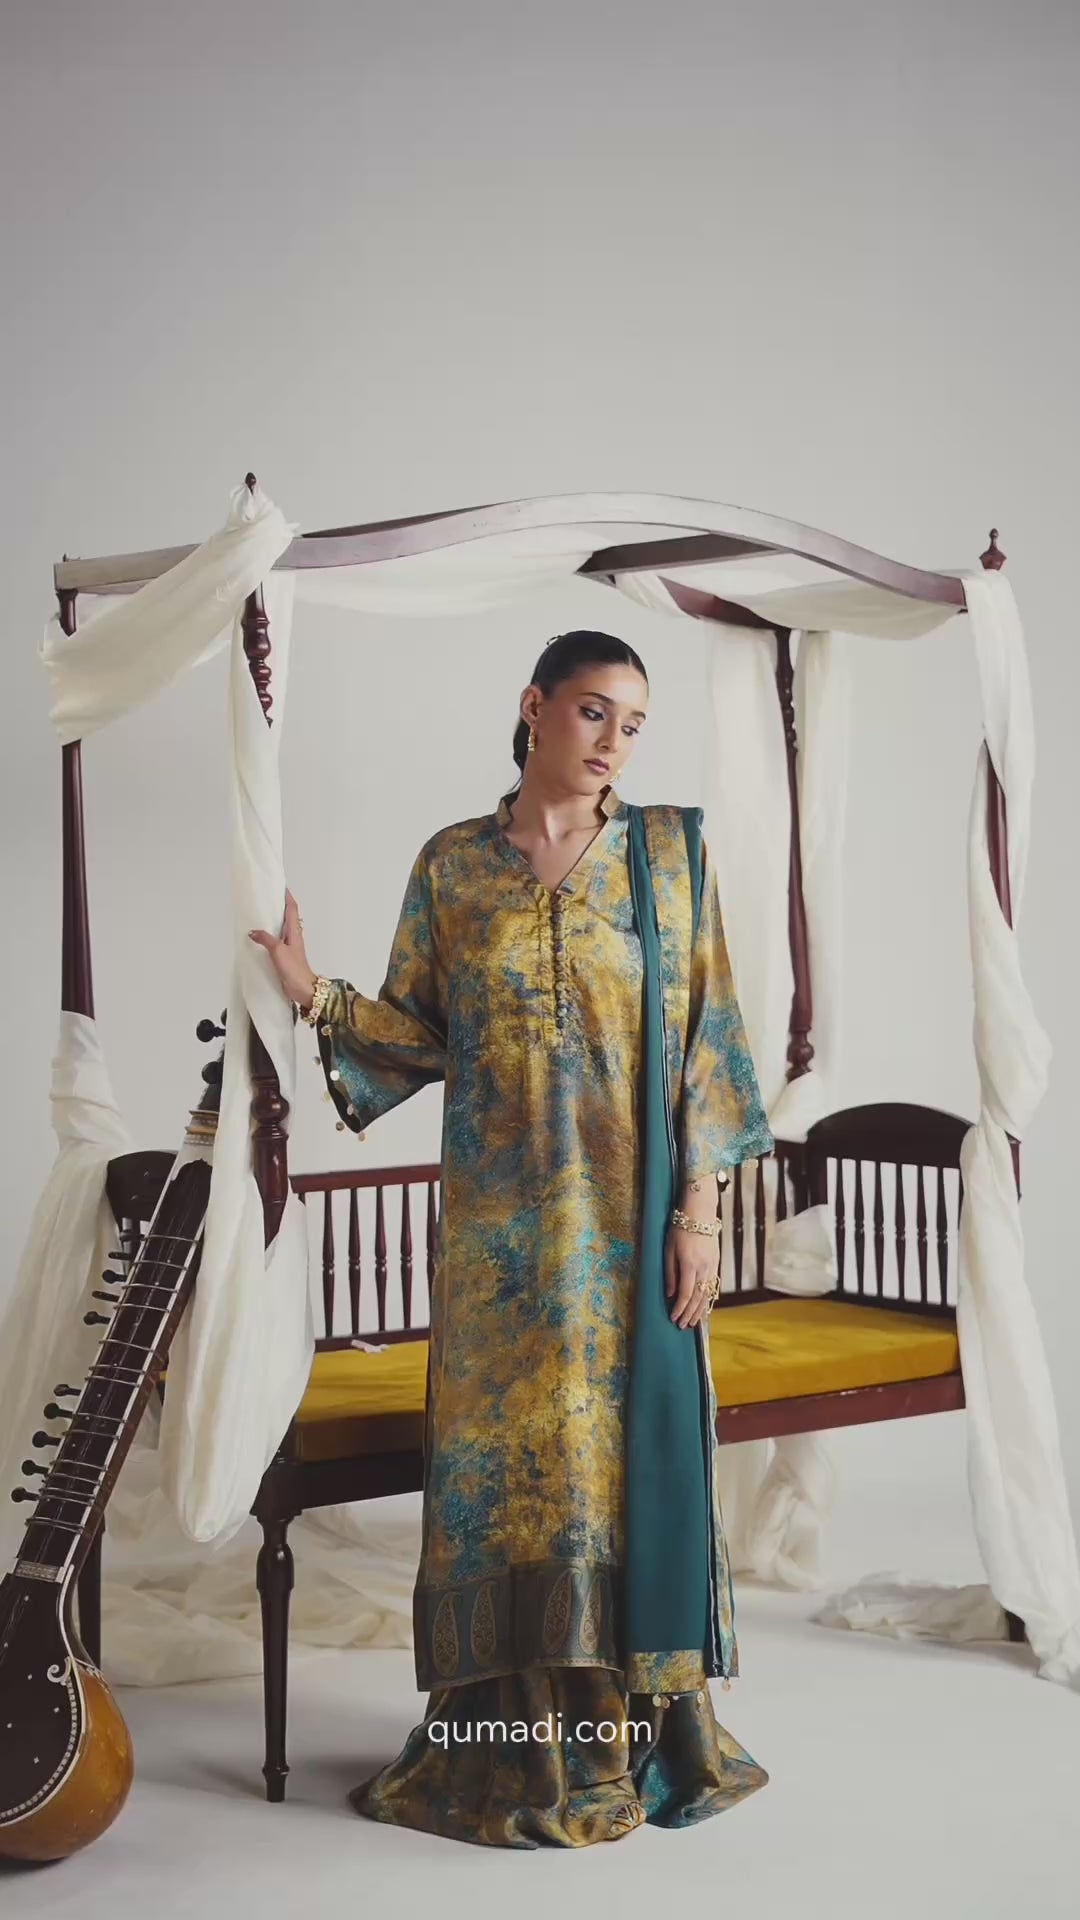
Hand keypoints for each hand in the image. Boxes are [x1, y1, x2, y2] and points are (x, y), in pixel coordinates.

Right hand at [248, 889, 316, 1008]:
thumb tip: (253, 931)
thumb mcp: (278, 951)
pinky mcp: (285, 956)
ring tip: (263, 914)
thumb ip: (265, 939)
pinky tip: (261, 938)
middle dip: (281, 906)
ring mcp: (290, 946)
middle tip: (270, 897)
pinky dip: (270, 935)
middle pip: (288, 917)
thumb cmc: (295, 970)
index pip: (292, 909)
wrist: (303, 989)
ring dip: (275, 920)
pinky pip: (277, 941)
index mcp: (294, 932)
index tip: (281, 887)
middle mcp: (293, 937)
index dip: (288, 897)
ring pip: (283, 928)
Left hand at [665, 1179, 718, 1328]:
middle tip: (683, 1327)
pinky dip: (708, 1298)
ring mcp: (712, 1266)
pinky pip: (713, 1285)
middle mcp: (704, 1268)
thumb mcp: (668, 1249)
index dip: (679, 1309)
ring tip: (694, 1323)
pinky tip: (705, 1306)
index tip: (673, 1319)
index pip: (686, 1294)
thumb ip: (670, 1273)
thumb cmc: (680, 1228)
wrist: (700, 1212)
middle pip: (698, 1298)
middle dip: (690, 1314)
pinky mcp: (716, 1262)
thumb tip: (670, 1294)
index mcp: (690, 1264)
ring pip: (707, 1294)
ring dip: (701, 1310)